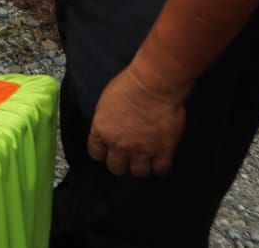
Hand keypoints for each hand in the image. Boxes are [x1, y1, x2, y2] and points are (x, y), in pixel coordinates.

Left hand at [87, 62, 186, 177]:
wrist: (153, 85)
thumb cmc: (129, 85)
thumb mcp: (105, 102)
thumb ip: (105, 121)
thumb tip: (109, 129)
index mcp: (102, 131)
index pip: (96, 153)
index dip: (103, 154)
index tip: (108, 152)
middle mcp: (119, 145)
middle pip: (116, 168)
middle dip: (121, 164)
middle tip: (128, 158)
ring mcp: (141, 150)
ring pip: (138, 173)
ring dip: (141, 168)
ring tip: (145, 161)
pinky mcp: (163, 151)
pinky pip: (161, 170)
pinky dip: (161, 169)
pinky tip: (161, 163)